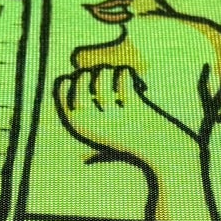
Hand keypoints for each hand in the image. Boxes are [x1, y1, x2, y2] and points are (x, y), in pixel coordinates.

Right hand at [54, 66, 193, 166]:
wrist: (158, 148)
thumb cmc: (126, 136)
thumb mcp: (99, 129)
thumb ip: (86, 110)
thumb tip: (73, 78)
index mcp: (81, 127)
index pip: (62, 98)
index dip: (66, 85)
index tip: (74, 80)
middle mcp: (94, 123)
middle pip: (80, 84)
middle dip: (86, 75)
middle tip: (97, 75)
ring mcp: (114, 117)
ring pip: (102, 80)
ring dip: (107, 72)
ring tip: (113, 74)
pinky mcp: (134, 109)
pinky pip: (124, 82)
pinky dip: (126, 75)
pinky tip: (127, 76)